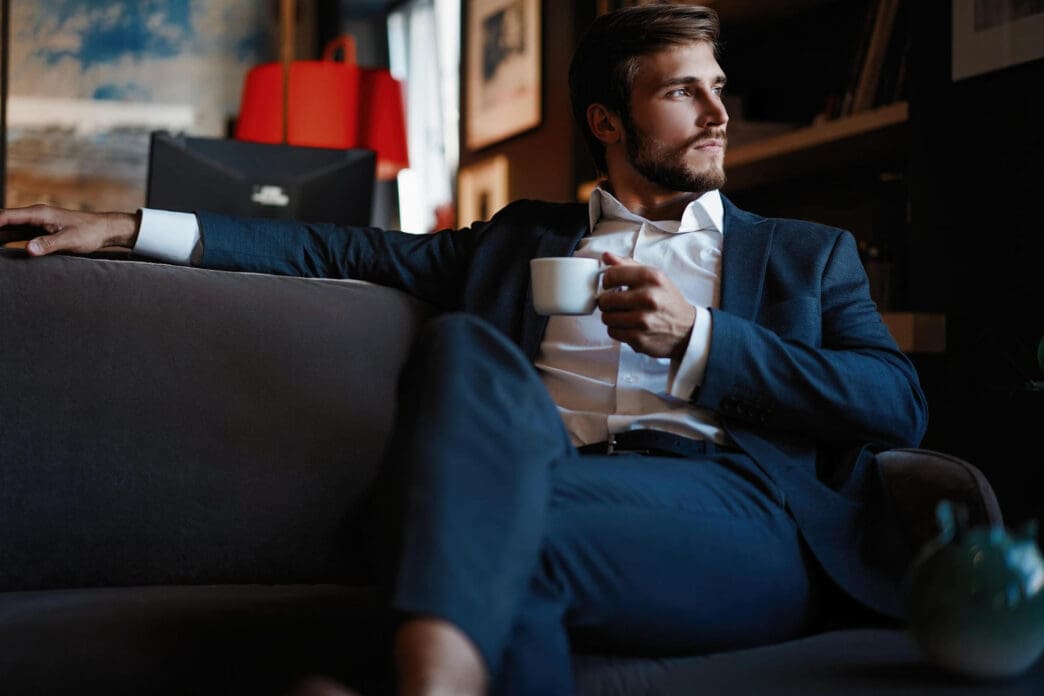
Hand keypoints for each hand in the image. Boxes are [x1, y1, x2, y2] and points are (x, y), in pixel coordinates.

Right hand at [0, 204, 137, 256]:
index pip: (6, 217)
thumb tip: (28, 249)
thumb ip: (49, 244)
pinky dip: (5, 240)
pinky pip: (17, 236)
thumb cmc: (90, 233)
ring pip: (7, 229)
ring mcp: (36, 224)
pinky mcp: (40, 232)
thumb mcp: (70, 240)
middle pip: (3, 222)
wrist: (105, 230)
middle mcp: (34, 216)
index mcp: (39, 214)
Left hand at [597, 252, 695, 359]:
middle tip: (616, 302)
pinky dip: (617, 329)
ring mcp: (643, 320)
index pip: (612, 275)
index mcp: (651, 277)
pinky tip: (628, 325)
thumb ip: (628, 265)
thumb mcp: (654, 277)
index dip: (606, 281)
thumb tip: (606, 256)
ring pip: (606, 317)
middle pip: (605, 300)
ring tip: (624, 314)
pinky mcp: (639, 338)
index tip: (610, 285)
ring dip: (612, 316)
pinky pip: (612, 332)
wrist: (687, 329)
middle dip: (607, 301)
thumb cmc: (667, 301)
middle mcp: (648, 297)